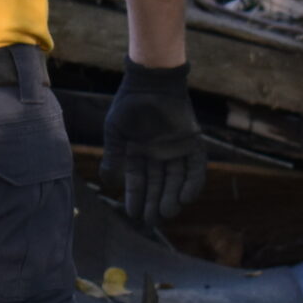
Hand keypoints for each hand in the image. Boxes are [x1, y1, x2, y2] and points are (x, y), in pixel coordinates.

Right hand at [101, 58, 207, 223]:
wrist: (150, 81)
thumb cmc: (129, 104)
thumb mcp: (115, 132)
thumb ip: (113, 156)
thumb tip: (107, 182)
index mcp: (138, 155)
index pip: (138, 183)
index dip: (135, 198)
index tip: (133, 214)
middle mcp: (158, 156)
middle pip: (158, 186)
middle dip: (154, 203)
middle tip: (152, 221)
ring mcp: (176, 151)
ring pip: (176, 181)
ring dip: (173, 197)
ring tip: (168, 212)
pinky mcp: (192, 143)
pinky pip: (195, 168)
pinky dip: (192, 183)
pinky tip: (186, 197)